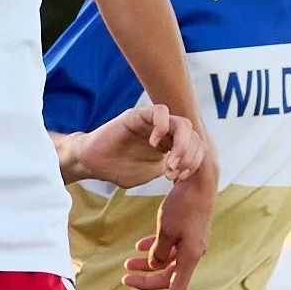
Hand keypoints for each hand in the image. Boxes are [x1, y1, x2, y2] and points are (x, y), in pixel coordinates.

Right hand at [63, 104, 207, 188]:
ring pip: (182, 124)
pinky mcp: (138, 115)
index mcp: (170, 144)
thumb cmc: (118, 168)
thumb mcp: (151, 173)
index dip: (193, 162)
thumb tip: (187, 170)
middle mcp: (165, 130)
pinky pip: (160, 111)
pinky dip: (162, 127)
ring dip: (181, 146)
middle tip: (172, 173)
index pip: (196, 146)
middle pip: (194, 135)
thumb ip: (170, 168)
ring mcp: (152, 122)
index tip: (178, 178)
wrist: (93, 164)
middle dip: (188, 158)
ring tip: (169, 163)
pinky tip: (153, 144)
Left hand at [122, 157, 216, 289]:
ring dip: (148, 263)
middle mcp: (193, 253)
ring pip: (168, 262)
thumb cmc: (183, 205)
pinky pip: (171, 247)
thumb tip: (154, 265)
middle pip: (168, 277)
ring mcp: (192, 243)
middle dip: (146, 279)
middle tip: (124, 278)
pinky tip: (139, 245)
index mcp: (190, 257)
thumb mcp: (165, 230)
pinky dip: (155, 248)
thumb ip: (158, 252)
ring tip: (127, 262)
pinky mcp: (189, 232)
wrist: (198, 181)